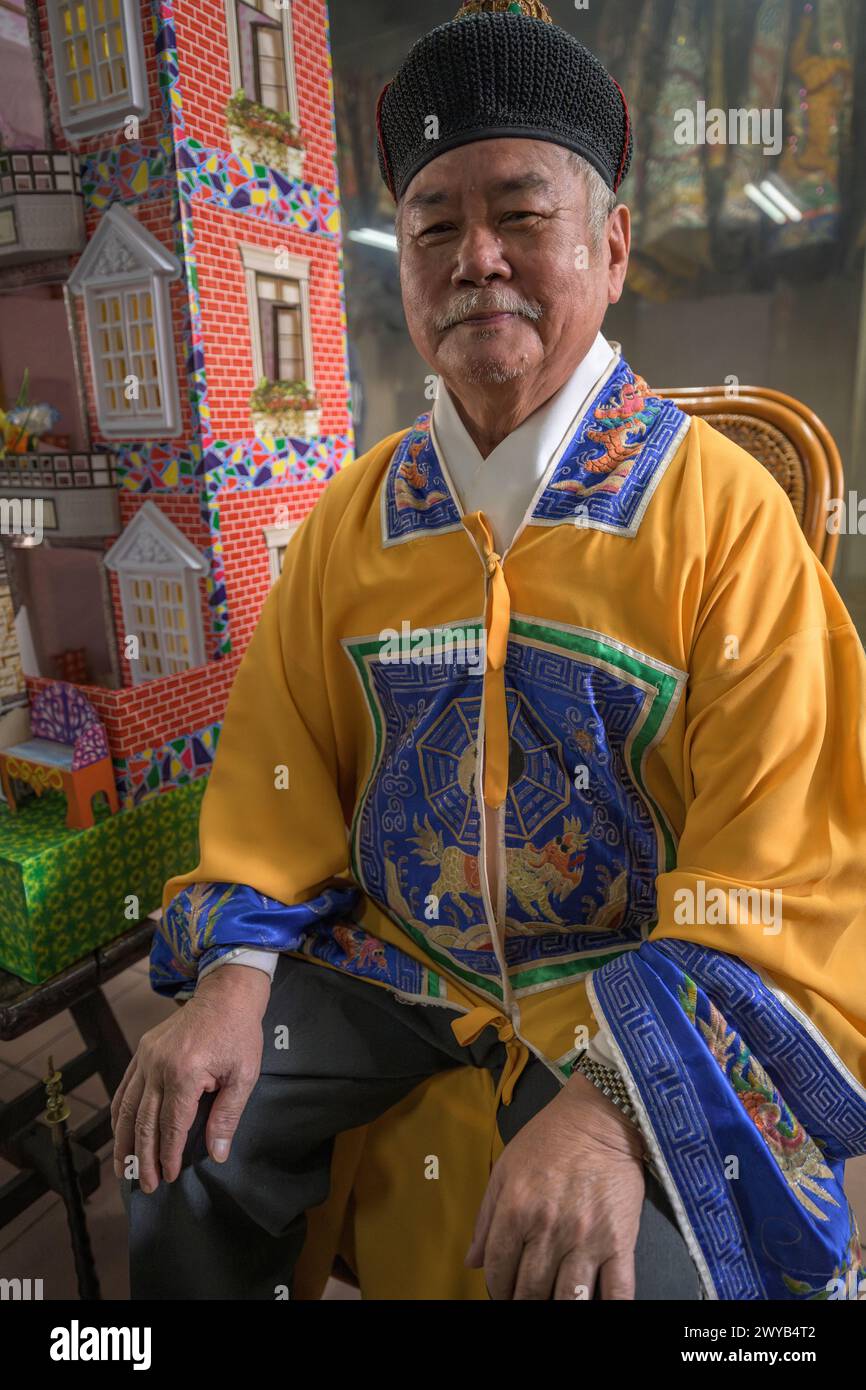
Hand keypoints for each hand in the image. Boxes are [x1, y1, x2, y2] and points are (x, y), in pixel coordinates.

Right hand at [111, 964, 270, 1193]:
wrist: (225, 995)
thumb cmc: (239, 1034)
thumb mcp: (244, 1076)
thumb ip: (227, 1116)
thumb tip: (218, 1154)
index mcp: (185, 1073)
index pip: (171, 1125)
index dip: (168, 1155)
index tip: (168, 1177)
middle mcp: (158, 1066)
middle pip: (144, 1122)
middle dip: (144, 1158)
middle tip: (146, 1185)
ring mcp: (146, 1057)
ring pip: (127, 1108)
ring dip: (123, 1141)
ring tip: (124, 1168)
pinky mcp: (142, 1051)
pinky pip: (125, 1088)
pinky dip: (119, 1113)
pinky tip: (119, 1132)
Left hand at [465, 1070, 645, 1299]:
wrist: (600, 1116)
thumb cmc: (551, 1138)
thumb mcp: (506, 1168)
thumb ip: (486, 1218)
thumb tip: (472, 1261)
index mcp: (516, 1210)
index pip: (498, 1270)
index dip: (497, 1289)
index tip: (503, 1292)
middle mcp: (549, 1229)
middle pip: (529, 1292)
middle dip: (522, 1302)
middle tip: (525, 1300)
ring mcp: (586, 1239)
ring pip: (568, 1301)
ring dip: (556, 1309)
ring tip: (554, 1303)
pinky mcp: (620, 1242)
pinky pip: (616, 1293)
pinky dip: (606, 1309)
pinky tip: (594, 1307)